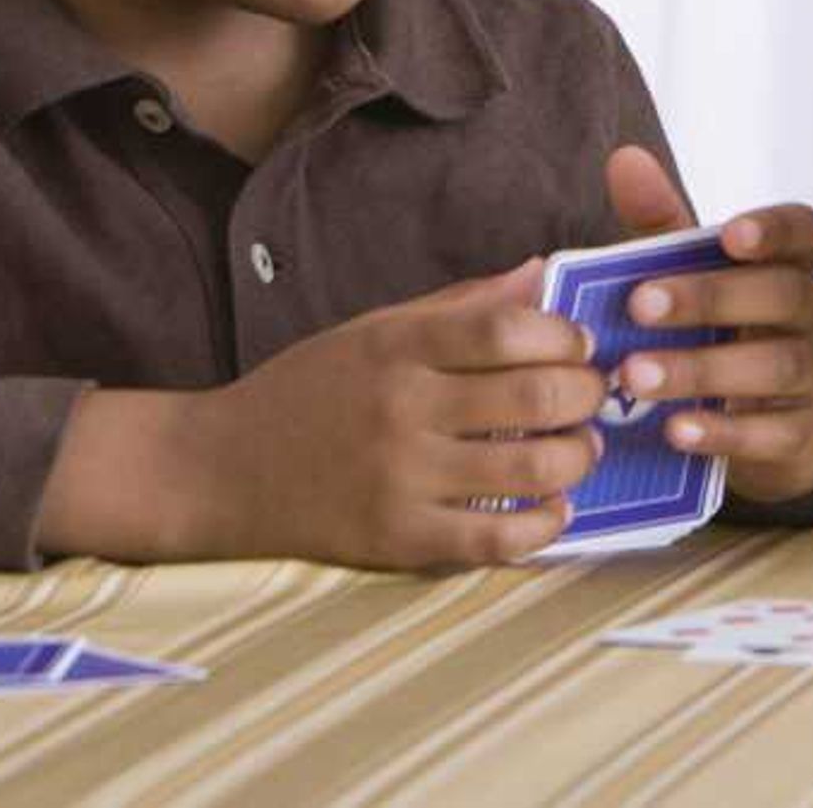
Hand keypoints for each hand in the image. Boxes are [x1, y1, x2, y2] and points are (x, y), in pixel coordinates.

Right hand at [143, 260, 607, 568]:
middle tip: (594, 397)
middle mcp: (403, 408)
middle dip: (587, 394)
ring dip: (578, 457)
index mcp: (398, 346)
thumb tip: (542, 272)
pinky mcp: (399, 540)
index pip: (510, 327)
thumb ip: (461, 305)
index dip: (565, 335)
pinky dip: (544, 525)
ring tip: (581, 449)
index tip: (579, 346)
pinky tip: (554, 509)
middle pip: (535, 394)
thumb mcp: (374, 331)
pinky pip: (496, 538)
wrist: (218, 471)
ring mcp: (402, 478)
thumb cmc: (307, 390)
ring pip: (531, 468)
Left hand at [601, 144, 812, 505]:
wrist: (778, 433)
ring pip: (774, 365)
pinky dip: (723, 431)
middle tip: (639, 306)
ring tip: (634, 374)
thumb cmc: (729, 335)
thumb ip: (665, 226)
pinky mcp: (806, 436)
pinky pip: (773, 433)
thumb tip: (624, 159)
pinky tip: (674, 430)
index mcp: (790, 266)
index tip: (730, 235)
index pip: (804, 232)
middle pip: (782, 295)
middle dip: (709, 297)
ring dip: (701, 368)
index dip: (775, 230)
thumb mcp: (698, 280)